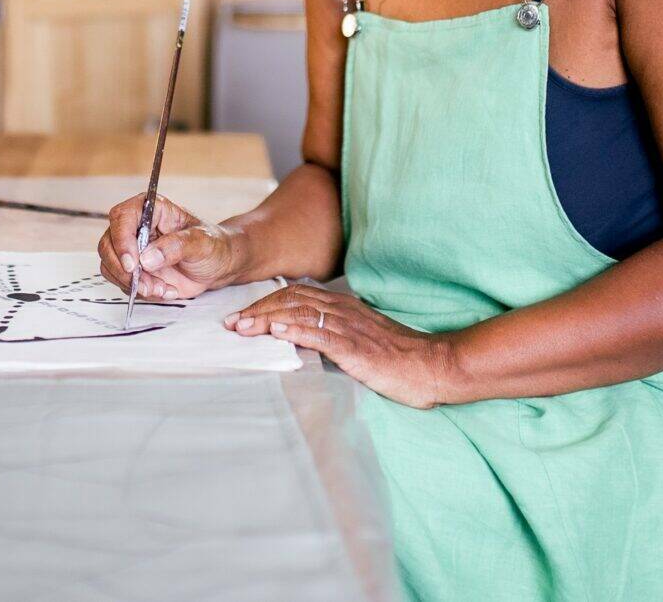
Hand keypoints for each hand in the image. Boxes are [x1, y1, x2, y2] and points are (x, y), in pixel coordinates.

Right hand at [98, 193, 249, 300]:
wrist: (219, 267)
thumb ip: (176, 247)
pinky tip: (164, 289)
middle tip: (146, 284)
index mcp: (152, 209)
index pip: (122, 217)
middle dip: (124, 269)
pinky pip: (122, 282)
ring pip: (111, 265)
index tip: (134, 263)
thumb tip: (147, 258)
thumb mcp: (201, 243)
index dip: (122, 240)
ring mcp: (133, 249)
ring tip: (161, 288)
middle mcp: (137, 227)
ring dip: (133, 283)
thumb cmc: (214, 246)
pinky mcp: (135, 269)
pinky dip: (139, 291)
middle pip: (108, 244)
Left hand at [226, 283, 459, 409]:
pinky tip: (277, 332)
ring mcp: (349, 327)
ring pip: (300, 313)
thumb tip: (300, 341)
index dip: (266, 303)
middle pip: (291, 300)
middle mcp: (343, 310)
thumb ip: (333, 335)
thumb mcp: (360, 340)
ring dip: (267, 319)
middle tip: (230, 323)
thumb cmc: (397, 359)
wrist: (432, 366)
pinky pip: (321, 335)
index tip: (241, 317)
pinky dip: (295, 331)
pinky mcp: (356, 347)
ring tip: (242, 327)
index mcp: (343, 307)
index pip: (296, 295)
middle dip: (257, 309)